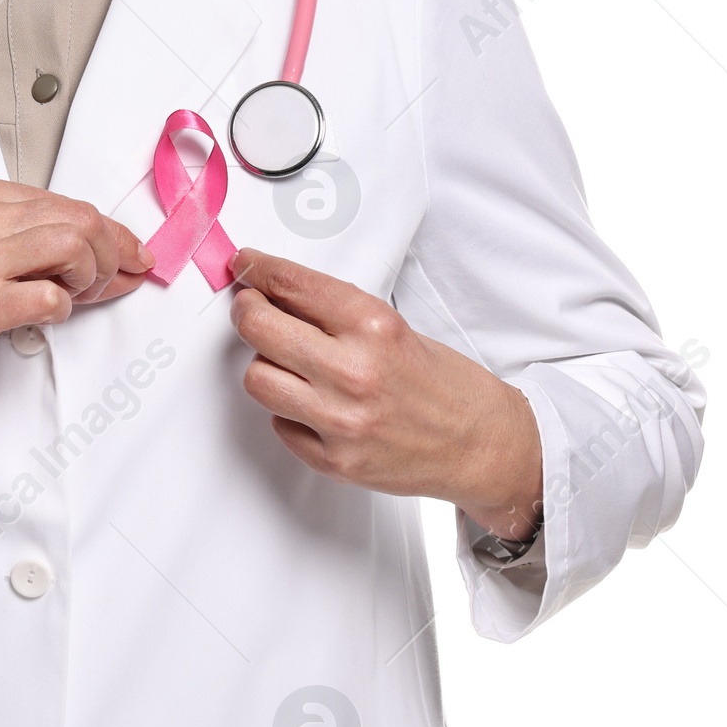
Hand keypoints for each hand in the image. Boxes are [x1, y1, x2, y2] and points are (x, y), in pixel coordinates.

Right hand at [0, 180, 153, 492]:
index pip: (67, 202)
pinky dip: (62, 309)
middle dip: (110, 256)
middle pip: (78, 220)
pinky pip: (50, 296)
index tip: (135, 255)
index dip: (112, 232)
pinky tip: (44, 315)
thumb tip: (122, 253)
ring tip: (72, 299)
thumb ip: (43, 246)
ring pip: (72, 248)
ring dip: (89, 280)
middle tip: (105, 285)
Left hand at [228, 248, 542, 541]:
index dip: (257, 269)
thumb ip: (335, 311)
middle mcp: (355, 372)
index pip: (291, 284)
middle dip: (247, 311)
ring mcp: (342, 421)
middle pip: (259, 328)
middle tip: (250, 308)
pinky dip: (287, 410)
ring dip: (265, 365)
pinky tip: (310, 402)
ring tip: (285, 362)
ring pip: (257, 379)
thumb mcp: (393, 326)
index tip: (246, 265)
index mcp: (374, 326)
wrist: (481, 446)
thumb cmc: (442, 384)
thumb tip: (275, 291)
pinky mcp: (336, 461)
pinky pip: (279, 423)